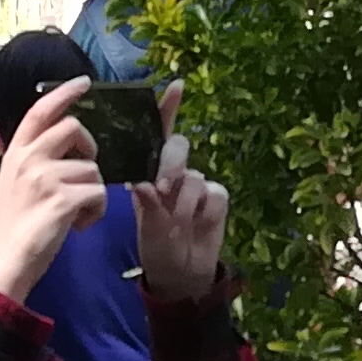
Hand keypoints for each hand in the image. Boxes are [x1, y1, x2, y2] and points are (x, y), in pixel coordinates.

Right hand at [0, 81, 110, 308]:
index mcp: (16, 152)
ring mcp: (45, 178)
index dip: (64, 93)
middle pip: (74, 128)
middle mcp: (29, 159)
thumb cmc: (14, 225)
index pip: (40, 111)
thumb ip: (35, 160)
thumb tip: (70, 146)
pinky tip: (80, 225)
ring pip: (93, 169)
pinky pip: (98, 193)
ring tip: (76, 213)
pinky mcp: (63, 199)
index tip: (84, 82)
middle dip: (90, 146)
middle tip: (87, 168)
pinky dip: (96, 212)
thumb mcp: (14, 182)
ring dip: (93, 192)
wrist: (6, 260)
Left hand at [128, 81, 229, 302]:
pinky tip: (199, 224)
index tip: (177, 85)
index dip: (167, 108)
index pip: (157, 134)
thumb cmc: (158, 247)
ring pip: (194, 176)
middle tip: (163, 187)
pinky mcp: (217, 198)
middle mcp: (174, 172)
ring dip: (185, 201)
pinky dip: (204, 210)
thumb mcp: (147, 228)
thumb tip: (144, 184)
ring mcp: (197, 184)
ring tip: (178, 224)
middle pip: (177, 146)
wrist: (183, 274)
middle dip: (170, 163)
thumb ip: (149, 206)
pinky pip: (213, 192)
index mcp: (149, 172)